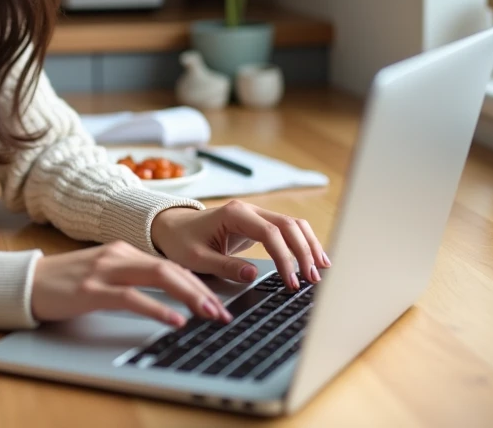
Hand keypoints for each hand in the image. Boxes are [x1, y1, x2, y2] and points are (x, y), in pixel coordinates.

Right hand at [30, 241, 233, 326]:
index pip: (170, 265)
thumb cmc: (65, 283)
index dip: (197, 283)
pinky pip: (132, 297)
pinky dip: (157, 308)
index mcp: (123, 251)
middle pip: (171, 268)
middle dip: (201, 290)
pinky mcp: (92, 289)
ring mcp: (105, 270)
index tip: (218, 301)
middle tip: (223, 311)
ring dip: (189, 296)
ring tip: (209, 314)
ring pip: (158, 277)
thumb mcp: (103, 274)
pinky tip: (174, 320)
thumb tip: (169, 296)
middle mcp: (117, 255)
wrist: (26, 282)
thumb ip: (132, 279)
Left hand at [150, 202, 330, 290]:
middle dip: (304, 252)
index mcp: (234, 214)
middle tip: (312, 279)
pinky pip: (286, 231)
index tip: (291, 281)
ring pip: (292, 225)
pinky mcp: (258, 224)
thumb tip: (253, 274)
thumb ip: (225, 266)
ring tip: (321, 269)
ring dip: (308, 245)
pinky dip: (301, 243)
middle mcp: (249, 210)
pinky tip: (312, 258)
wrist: (171, 227)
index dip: (285, 258)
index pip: (270, 234)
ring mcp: (255, 215)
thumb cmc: (181, 241)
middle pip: (288, 225)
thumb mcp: (197, 258)